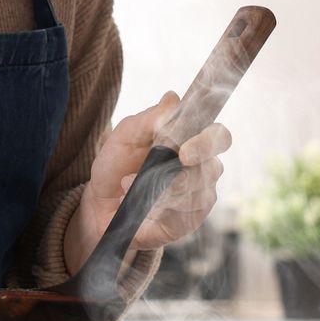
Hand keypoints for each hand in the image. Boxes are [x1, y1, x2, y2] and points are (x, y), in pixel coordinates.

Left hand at [73, 91, 232, 260]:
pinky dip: (158, 208)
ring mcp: (198, 197)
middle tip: (160, 177)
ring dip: (158, 189)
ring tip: (128, 185)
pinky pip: (184, 216)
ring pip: (195, 194)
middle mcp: (202, 169)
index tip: (184, 149)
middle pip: (213, 168)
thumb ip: (150, 118)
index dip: (209, 141)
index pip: (219, 137)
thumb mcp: (125, 136)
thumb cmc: (117, 165)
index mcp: (192, 142)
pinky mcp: (188, 222)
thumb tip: (173, 98)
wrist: (100, 203)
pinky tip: (140, 204)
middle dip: (186, 172)